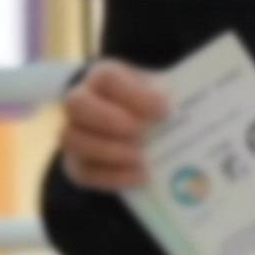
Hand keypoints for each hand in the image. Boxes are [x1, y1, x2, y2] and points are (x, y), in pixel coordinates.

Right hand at [57, 60, 169, 196]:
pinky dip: (113, 177)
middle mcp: (80, 101)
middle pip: (77, 104)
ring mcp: (73, 132)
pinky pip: (83, 171)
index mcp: (104, 77)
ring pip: (72, 139)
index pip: (107, 78)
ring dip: (109, 150)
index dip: (135, 95)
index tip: (165, 111)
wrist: (132, 123)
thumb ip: (169, 96)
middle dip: (110, 120)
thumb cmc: (150, 103)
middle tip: (142, 133)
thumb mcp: (159, 90)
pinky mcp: (75, 162)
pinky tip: (140, 177)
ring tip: (141, 159)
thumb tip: (183, 110)